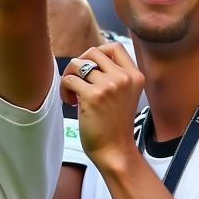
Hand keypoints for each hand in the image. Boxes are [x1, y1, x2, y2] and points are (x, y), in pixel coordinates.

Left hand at [61, 43, 143, 168]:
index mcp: (135, 76)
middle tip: (77, 82)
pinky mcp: (93, 96)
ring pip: (77, 64)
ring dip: (69, 78)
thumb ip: (114, 75)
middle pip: (92, 52)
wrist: (115, 150)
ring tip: (72, 95)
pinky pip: (69, 79)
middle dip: (79, 64)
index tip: (90, 70)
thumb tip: (88, 57)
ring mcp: (109, 86)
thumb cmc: (114, 125)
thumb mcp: (124, 95)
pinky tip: (70, 103)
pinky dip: (64, 89)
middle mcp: (124, 78)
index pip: (114, 47)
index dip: (97, 53)